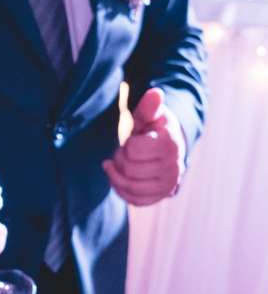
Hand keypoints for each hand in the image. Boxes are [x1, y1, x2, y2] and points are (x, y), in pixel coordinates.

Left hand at [103, 87, 185, 205]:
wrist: (167, 145)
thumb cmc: (153, 127)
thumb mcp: (150, 114)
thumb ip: (149, 106)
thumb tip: (155, 93)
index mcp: (170, 145)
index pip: (132, 150)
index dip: (126, 144)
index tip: (132, 139)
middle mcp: (174, 167)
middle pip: (128, 169)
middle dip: (120, 158)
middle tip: (125, 151)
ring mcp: (169, 184)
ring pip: (130, 187)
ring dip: (118, 174)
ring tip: (121, 163)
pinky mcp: (162, 195)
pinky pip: (135, 200)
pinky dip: (122, 190)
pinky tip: (118, 177)